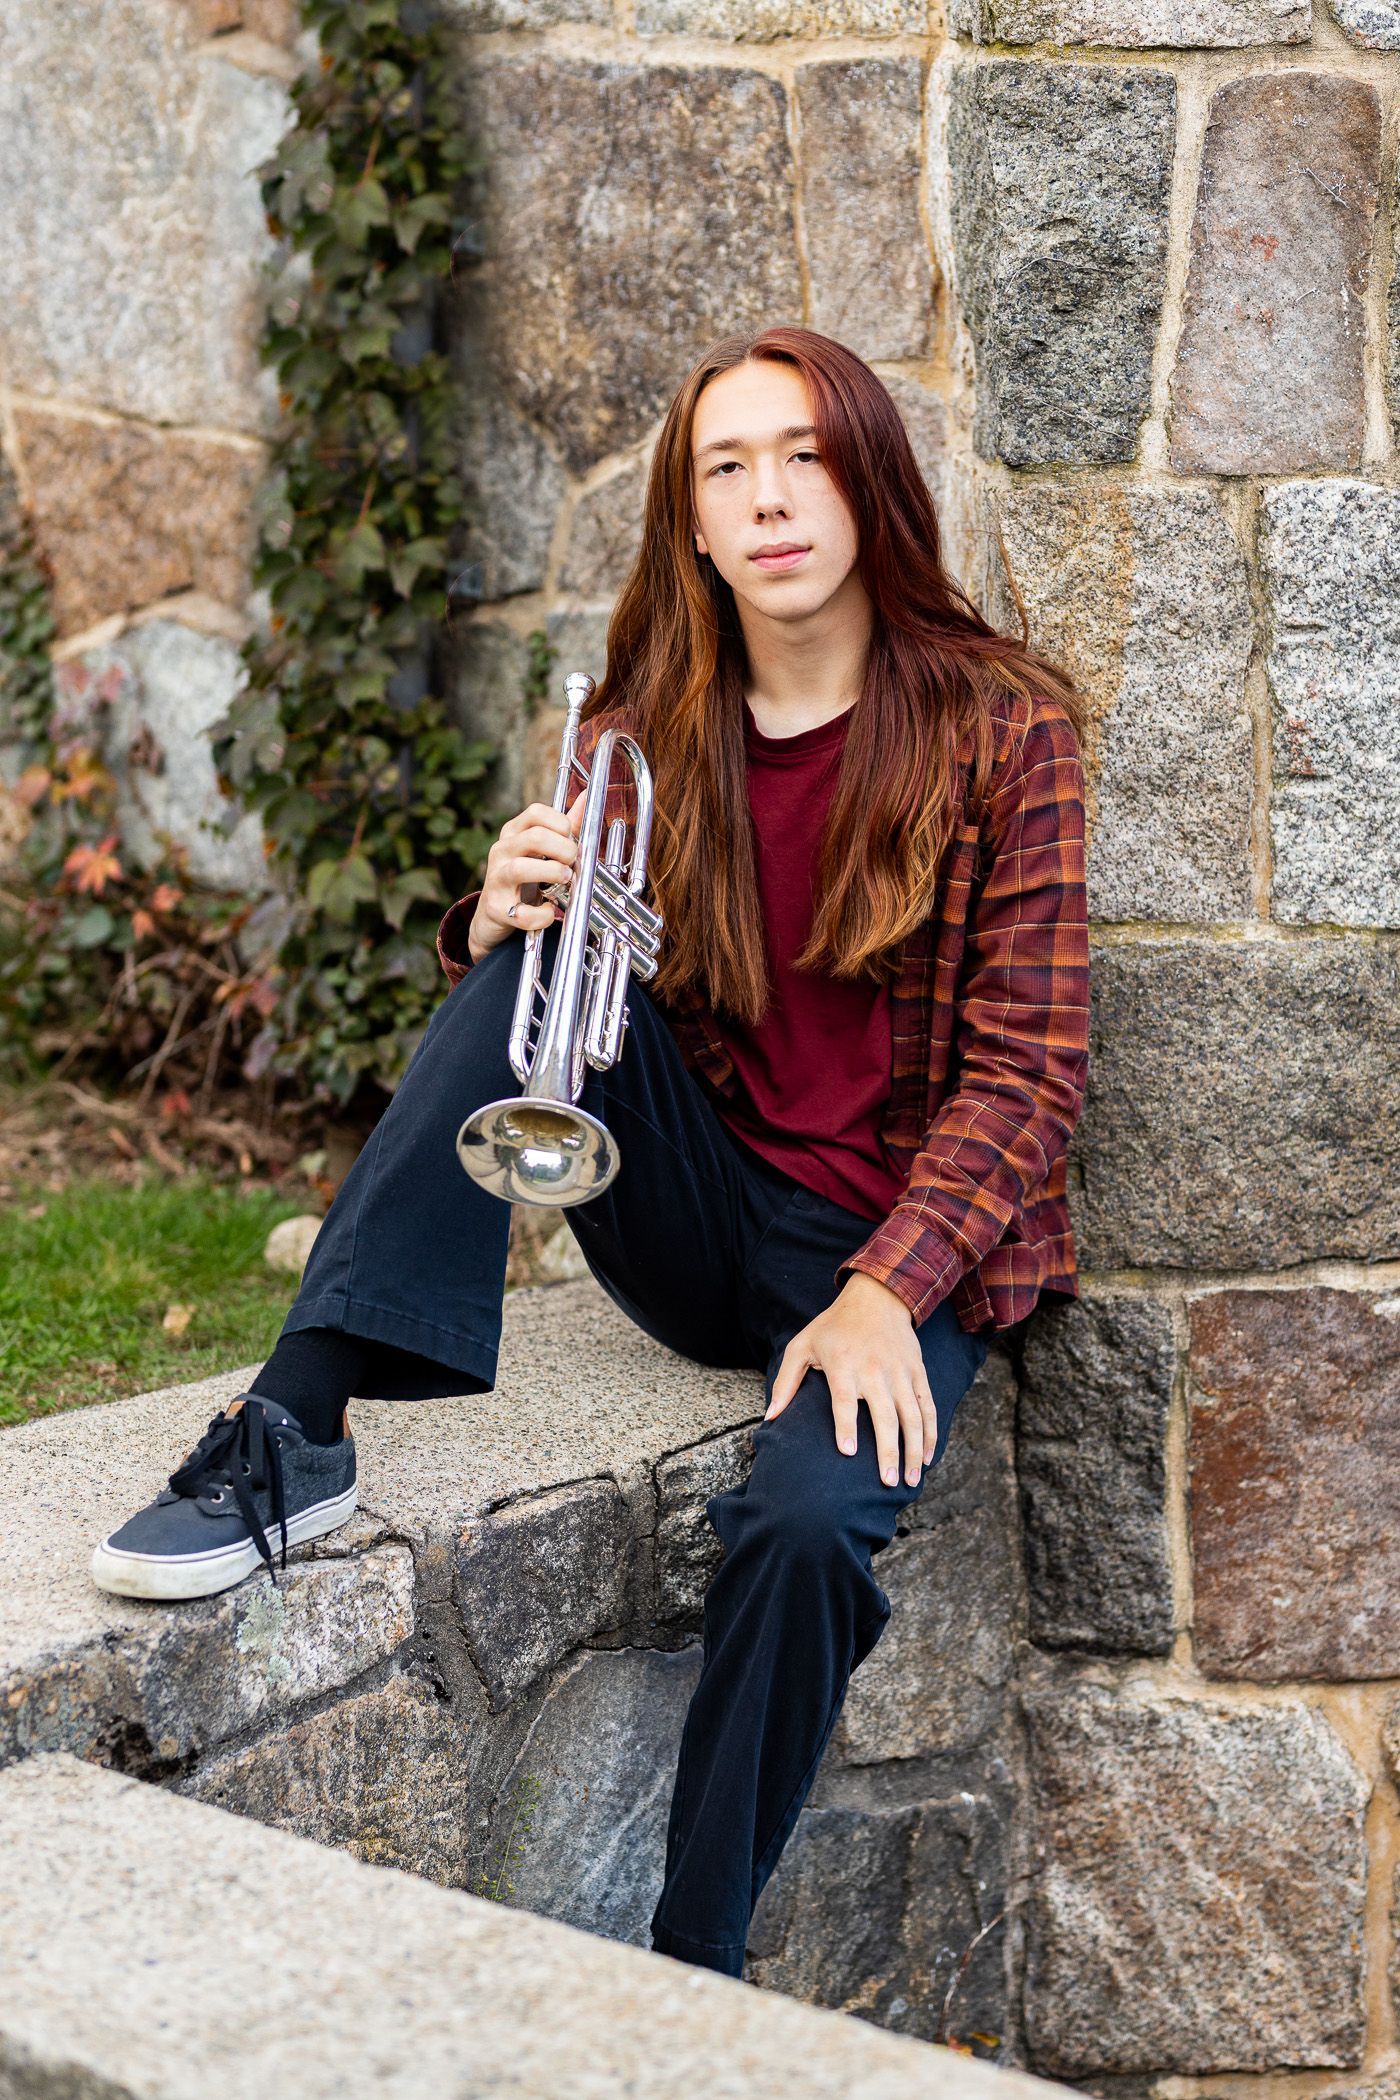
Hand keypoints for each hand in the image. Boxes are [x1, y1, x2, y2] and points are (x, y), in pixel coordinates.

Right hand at [468, 791, 585, 963]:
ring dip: (552, 873)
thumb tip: (585, 798)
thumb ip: (564, 827)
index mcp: (513, 833)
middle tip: (572, 861)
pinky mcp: (497, 909)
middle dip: (562, 849)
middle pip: (533, 837)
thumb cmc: (524, 877)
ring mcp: (496, 880)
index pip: (535, 812)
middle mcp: (501, 852)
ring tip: (565, 879)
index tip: (571, 838)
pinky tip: (549, 909)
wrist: (494, 913)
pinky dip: (542, 914)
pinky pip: (523, 913)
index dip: (560, 822)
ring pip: (520, 869)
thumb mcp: (540, 849)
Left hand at [764, 1272, 936, 1487]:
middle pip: (884, 1415)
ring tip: (910, 1480)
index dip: (845, 1427)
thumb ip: (786, 1381)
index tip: (847, 1453)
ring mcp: (900, 1372)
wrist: (877, 1297)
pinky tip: (927, 1457)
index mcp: (843, 1365)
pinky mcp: (917, 1373)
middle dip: (888, 1451)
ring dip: (914, 1450)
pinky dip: (931, 1433)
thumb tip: (770, 1416)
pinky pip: (928, 1406)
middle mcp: (875, 1370)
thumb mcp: (803, 1345)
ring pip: (912, 1416)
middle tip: (887, 1482)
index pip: (844, 1401)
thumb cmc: (834, 1326)